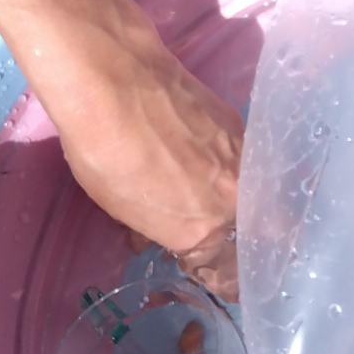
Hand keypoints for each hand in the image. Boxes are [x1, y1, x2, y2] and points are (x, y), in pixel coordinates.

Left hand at [43, 35, 244, 299]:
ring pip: (251, 197)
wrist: (114, 80)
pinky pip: (242, 162)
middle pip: (249, 234)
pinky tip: (204, 158)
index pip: (227, 271)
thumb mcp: (122, 207)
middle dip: (233, 240)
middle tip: (208, 231)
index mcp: (203, 232)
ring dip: (234, 202)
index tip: (201, 264)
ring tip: (205, 194)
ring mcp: (242, 159)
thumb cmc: (102, 153)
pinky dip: (227, 168)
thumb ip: (153, 226)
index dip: (216, 272)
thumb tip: (154, 234)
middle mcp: (235, 200)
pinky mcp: (240, 124)